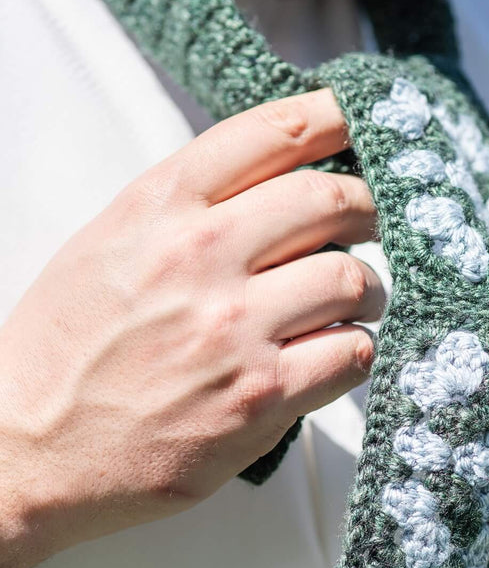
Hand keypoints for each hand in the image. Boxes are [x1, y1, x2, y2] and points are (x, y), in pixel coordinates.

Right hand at [0, 89, 381, 567]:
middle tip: (374, 222)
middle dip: (369, 207)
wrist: (27, 449)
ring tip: (354, 300)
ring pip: (353, 279)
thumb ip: (185, 209)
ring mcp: (233, 329)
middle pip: (331, 201)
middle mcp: (200, 257)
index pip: (270, 134)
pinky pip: (351, 353)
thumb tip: (274, 183)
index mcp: (159, 207)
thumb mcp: (106, 246)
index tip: (363, 122)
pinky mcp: (259, 397)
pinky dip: (355, 349)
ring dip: (367, 289)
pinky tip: (335, 352)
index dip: (336, 118)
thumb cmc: (64, 351)